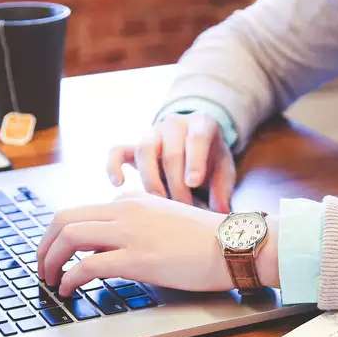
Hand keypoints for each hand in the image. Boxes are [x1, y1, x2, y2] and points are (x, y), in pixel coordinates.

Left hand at [37, 194, 279, 297]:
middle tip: (42, 266)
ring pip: (69, 237)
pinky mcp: (137, 258)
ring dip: (50, 260)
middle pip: (65, 219)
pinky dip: (69, 278)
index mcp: (133, 201)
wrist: (235, 245)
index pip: (84, 212)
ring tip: (49, 280)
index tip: (59, 254)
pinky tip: (69, 290)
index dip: (63, 236)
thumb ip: (141, 225)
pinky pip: (87, 265)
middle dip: (45, 245)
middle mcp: (126, 210)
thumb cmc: (209, 240)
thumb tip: (118, 246)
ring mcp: (130, 233)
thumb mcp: (168, 220)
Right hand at [106, 113, 235, 212]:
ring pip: (144, 151)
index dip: (194, 161)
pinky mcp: (133, 146)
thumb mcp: (223, 169)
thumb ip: (223, 188)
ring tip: (159, 204)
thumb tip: (221, 212)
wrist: (193, 143)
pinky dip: (113, 166)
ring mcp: (151, 133)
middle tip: (184, 208)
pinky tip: (119, 184)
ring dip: (151, 181)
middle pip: (170, 153)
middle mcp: (174, 124)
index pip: (197, 138)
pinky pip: (117, 151)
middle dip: (176, 185)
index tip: (193, 183)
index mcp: (201, 124)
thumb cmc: (211, 159)